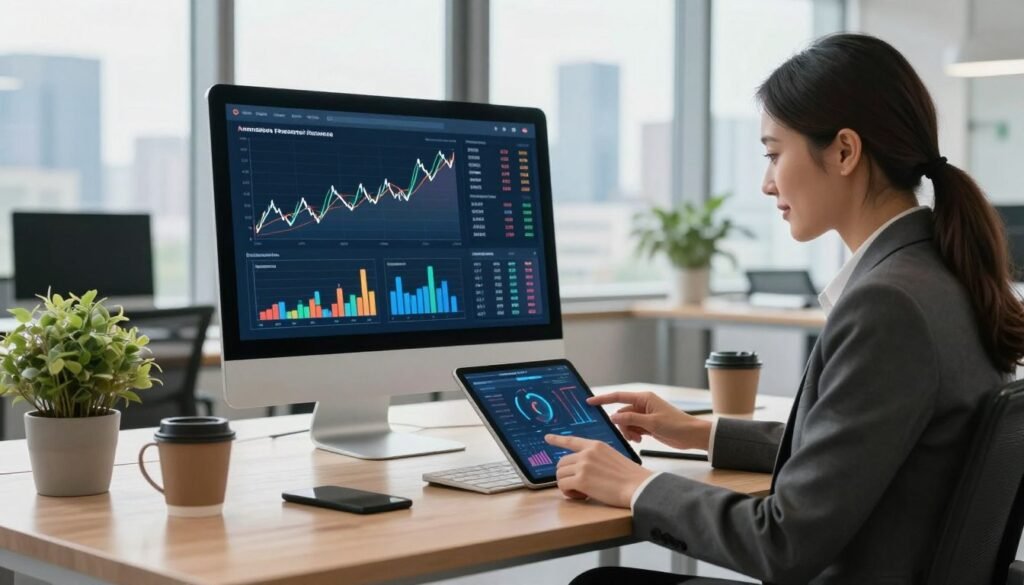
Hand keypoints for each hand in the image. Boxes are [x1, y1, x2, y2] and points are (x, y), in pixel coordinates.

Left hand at [544, 434, 652, 507]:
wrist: (638, 486)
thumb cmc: (630, 476)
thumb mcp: (612, 457)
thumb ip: (596, 458)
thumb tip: (583, 469)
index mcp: (595, 445)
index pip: (572, 440)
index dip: (557, 440)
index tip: (547, 438)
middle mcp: (587, 453)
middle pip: (562, 463)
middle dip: (566, 475)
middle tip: (579, 486)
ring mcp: (583, 465)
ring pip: (560, 475)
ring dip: (567, 485)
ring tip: (582, 492)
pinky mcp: (581, 480)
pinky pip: (563, 485)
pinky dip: (568, 493)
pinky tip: (581, 496)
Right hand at [587, 391, 711, 450]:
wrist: (692, 435)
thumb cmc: (676, 425)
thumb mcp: (652, 423)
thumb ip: (631, 419)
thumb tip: (613, 417)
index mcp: (643, 399)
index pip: (618, 397)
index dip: (603, 399)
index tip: (589, 402)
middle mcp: (643, 405)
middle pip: (622, 413)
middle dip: (622, 425)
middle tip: (630, 435)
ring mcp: (645, 415)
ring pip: (627, 423)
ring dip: (629, 432)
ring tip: (638, 439)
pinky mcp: (648, 425)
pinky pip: (633, 428)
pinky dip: (634, 435)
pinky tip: (640, 440)